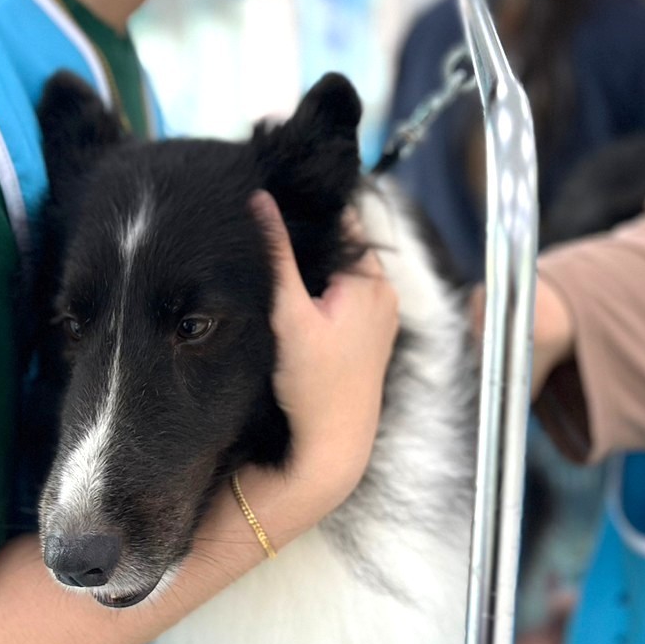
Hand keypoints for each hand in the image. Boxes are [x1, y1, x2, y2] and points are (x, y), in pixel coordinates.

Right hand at [250, 191, 399, 509]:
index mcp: (371, 280)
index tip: (275, 205)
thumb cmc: (312, 383)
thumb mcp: (289, 314)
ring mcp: (382, 313)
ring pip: (344, 270)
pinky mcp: (372, 333)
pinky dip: (325, 289)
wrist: (332, 443)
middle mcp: (384, 291)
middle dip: (310, 239)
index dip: (308, 212)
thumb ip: (276, 255)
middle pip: (343, 245)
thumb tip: (260, 201)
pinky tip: (297, 298)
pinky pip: (348, 294)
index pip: (341, 222)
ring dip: (316, 266)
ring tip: (277, 262)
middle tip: (269, 233)